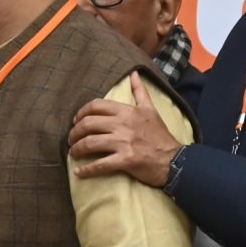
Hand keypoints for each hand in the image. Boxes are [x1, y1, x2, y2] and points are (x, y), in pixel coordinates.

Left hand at [68, 73, 183, 184]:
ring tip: (73, 153)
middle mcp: (123, 124)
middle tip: (71, 139)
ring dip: (76, 149)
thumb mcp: (151, 109)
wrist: (174, 159)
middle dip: (74, 132)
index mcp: (127, 111)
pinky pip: (100, 165)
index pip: (96, 106)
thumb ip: (140, 92)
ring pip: (90, 143)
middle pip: (88, 124)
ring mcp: (123, 142)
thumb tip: (134, 74)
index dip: (81, 113)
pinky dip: (86, 170)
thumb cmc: (160, 135)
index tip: (76, 121)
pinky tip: (79, 172)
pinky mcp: (125, 160)